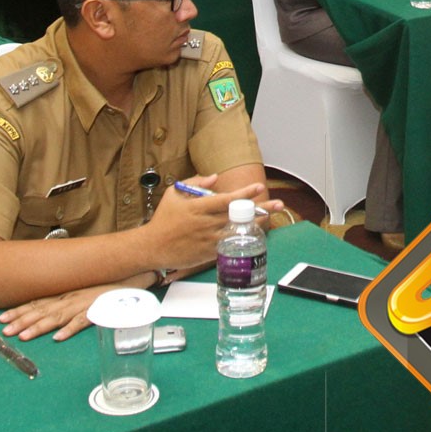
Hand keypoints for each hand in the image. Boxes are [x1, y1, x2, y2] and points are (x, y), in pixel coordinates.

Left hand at [0, 283, 120, 341]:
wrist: (132, 276)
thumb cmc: (107, 285)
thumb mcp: (83, 291)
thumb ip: (67, 300)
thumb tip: (50, 313)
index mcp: (65, 294)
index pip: (37, 302)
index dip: (18, 310)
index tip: (1, 318)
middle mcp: (70, 298)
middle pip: (42, 310)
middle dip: (22, 321)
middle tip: (5, 331)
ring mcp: (84, 304)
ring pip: (57, 316)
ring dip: (39, 326)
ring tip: (24, 337)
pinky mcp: (99, 310)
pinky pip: (83, 321)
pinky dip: (70, 329)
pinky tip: (58, 338)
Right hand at [143, 174, 272, 269]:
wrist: (152, 247)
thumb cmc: (163, 219)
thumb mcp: (174, 194)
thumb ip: (195, 183)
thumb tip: (214, 178)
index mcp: (198, 207)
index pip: (226, 199)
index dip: (244, 193)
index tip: (258, 186)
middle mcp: (206, 223)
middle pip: (238, 215)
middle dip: (260, 209)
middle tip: (278, 204)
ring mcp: (209, 239)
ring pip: (238, 231)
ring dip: (256, 225)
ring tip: (270, 217)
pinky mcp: (209, 253)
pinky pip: (230, 246)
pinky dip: (242, 240)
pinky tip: (253, 235)